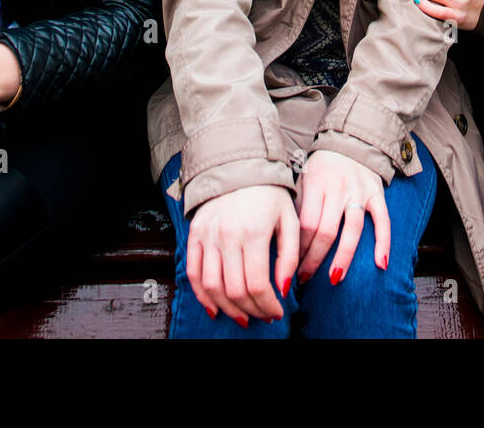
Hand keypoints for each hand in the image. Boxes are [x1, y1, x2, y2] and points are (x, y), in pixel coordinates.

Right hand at [187, 185, 298, 325]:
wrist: (240, 166)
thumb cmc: (271, 194)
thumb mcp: (289, 220)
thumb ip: (289, 256)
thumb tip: (283, 289)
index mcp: (253, 232)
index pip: (257, 284)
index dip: (267, 306)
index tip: (277, 312)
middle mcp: (226, 235)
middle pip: (235, 290)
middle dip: (251, 310)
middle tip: (262, 316)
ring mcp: (207, 235)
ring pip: (213, 286)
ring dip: (228, 308)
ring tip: (243, 316)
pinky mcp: (194, 234)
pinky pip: (193, 273)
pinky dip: (202, 295)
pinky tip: (215, 308)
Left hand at [295, 149, 389, 285]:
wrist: (351, 140)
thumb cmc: (322, 165)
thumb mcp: (303, 176)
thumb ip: (298, 203)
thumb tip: (285, 238)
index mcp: (315, 183)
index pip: (305, 223)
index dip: (297, 248)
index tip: (290, 266)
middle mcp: (337, 188)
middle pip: (325, 231)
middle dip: (313, 259)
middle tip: (304, 279)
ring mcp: (359, 192)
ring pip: (352, 230)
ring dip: (343, 258)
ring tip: (334, 279)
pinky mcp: (377, 194)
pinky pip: (383, 221)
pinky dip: (383, 243)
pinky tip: (380, 264)